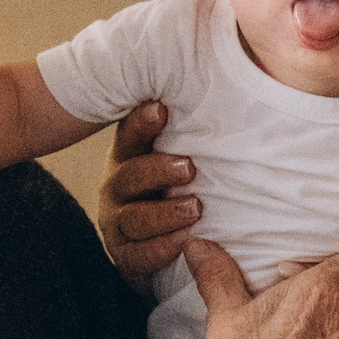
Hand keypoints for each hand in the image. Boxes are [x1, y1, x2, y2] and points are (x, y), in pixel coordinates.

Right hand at [100, 102, 200, 289]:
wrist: (162, 253)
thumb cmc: (177, 193)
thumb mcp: (179, 162)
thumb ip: (191, 134)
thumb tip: (221, 81)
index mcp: (129, 157)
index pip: (130, 136)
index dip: (142, 123)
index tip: (162, 110)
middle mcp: (118, 188)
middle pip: (130, 176)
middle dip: (159, 170)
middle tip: (190, 168)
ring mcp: (118, 224)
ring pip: (134, 217)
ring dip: (165, 213)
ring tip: (195, 209)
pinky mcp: (126, 257)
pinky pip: (139, 255)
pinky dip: (161, 248)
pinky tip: (184, 240)